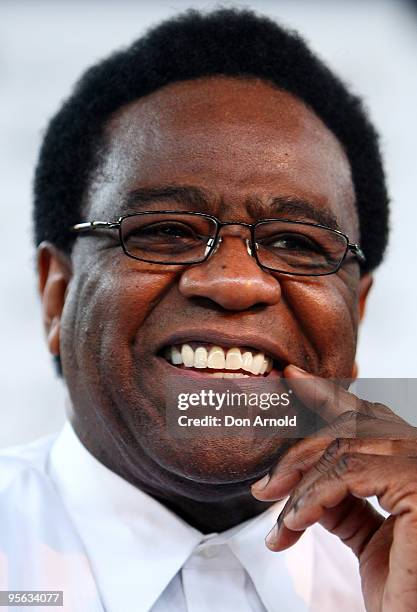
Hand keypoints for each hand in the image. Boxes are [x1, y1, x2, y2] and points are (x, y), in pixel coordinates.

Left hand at [251, 365, 416, 611]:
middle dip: (299, 451)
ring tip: (280, 521)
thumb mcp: (366, 537)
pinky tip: (294, 524)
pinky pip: (348, 474)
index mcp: (412, 462)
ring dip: (300, 483)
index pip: (368, 414)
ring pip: (345, 445)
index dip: (327, 391)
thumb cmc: (405, 591)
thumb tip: (305, 480)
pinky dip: (312, 497)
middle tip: (264, 488)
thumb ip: (342, 501)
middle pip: (351, 423)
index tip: (291, 377)